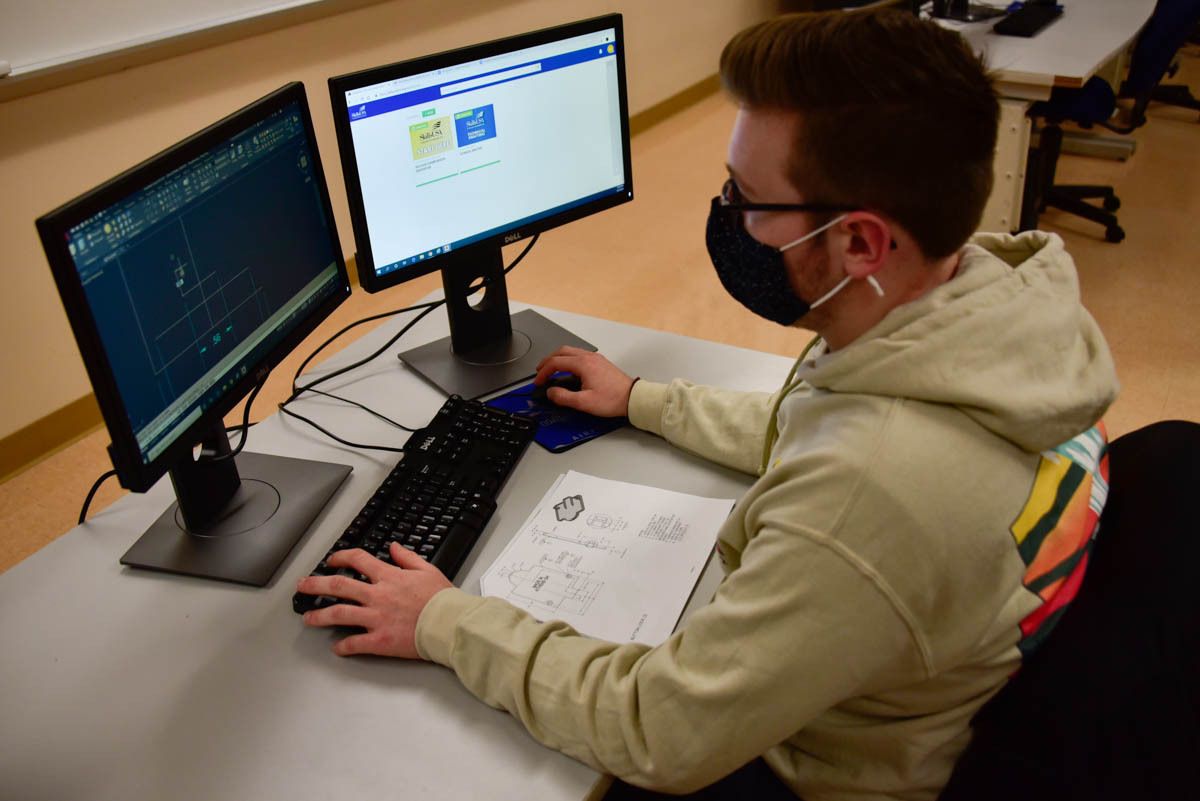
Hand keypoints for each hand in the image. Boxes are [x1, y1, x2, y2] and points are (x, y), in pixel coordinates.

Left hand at [296, 542, 452, 658]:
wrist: (450, 624)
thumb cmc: (442, 600)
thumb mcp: (427, 569)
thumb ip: (407, 557)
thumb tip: (393, 547)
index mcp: (389, 577)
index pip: (358, 560)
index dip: (341, 557)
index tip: (332, 560)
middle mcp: (378, 596)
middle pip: (338, 586)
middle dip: (316, 585)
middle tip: (303, 586)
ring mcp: (376, 618)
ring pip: (339, 614)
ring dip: (320, 616)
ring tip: (308, 619)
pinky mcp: (380, 641)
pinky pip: (355, 644)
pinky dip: (343, 647)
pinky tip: (336, 648)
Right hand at [534, 346, 636, 416]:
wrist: (632, 398)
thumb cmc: (613, 399)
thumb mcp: (584, 403)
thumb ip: (563, 397)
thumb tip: (551, 392)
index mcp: (583, 364)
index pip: (555, 363)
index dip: (543, 372)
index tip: (538, 382)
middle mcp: (589, 357)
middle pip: (561, 352)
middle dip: (548, 361)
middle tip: (540, 371)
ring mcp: (595, 358)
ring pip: (570, 351)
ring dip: (558, 359)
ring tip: (551, 369)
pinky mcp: (600, 363)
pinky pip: (579, 355)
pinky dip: (568, 359)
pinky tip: (568, 370)